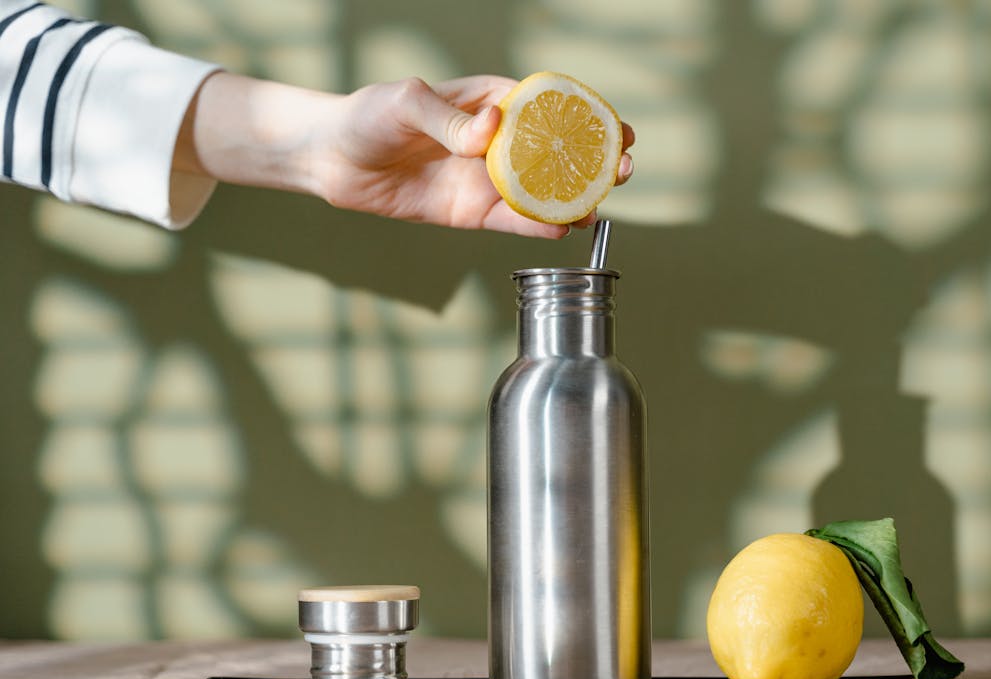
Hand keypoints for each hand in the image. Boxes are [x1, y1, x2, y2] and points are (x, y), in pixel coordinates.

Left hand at [176, 73, 635, 238]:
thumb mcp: (406, 103)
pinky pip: (512, 222)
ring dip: (575, 198)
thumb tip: (490, 131)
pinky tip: (562, 229)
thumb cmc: (368, 115)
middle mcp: (497, 143)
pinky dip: (538, 227)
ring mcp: (486, 180)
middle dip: (595, 161)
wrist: (333, 160)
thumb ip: (450, 119)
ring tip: (601, 204)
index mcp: (492, 102)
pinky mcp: (471, 213)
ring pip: (542, 191)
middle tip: (624, 169)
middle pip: (558, 152)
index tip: (618, 127)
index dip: (589, 117)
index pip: (551, 107)